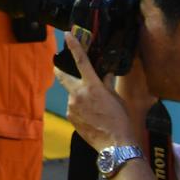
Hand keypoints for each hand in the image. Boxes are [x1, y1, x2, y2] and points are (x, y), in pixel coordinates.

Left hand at [56, 34, 141, 151]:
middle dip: (60, 69)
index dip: (74, 46)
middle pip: (62, 75)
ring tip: (94, 109)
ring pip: (72, 94)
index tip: (67, 34)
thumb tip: (104, 73)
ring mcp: (71, 106)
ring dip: (79, 96)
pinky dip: (80, 108)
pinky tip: (91, 117)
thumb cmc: (120, 120)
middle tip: (59, 66)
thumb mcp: (116, 98)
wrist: (115, 145)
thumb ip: (106, 83)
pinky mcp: (70, 117)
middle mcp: (78, 94)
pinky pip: (73, 107)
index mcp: (92, 86)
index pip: (81, 61)